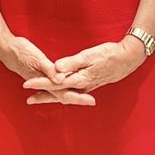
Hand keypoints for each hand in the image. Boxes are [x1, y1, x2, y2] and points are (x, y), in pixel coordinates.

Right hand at [0, 32, 94, 103]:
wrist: (4, 48)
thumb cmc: (20, 51)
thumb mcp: (36, 58)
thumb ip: (48, 70)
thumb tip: (61, 81)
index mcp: (44, 81)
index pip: (65, 93)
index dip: (78, 97)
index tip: (91, 100)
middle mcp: (43, 84)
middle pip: (63, 95)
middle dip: (77, 98)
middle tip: (92, 101)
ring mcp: (41, 81)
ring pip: (58, 92)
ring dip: (69, 95)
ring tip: (82, 97)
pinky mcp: (38, 76)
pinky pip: (52, 86)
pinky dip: (59, 89)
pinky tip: (62, 88)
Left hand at [23, 38, 145, 104]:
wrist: (128, 58)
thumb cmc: (109, 54)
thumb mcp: (89, 56)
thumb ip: (72, 63)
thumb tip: (56, 70)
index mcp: (80, 79)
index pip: (55, 83)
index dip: (40, 83)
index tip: (26, 84)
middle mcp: (82, 86)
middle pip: (58, 94)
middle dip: (43, 96)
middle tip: (28, 99)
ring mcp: (87, 87)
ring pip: (65, 94)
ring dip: (52, 96)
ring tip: (38, 98)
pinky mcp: (90, 84)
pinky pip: (72, 92)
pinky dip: (62, 93)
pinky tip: (59, 92)